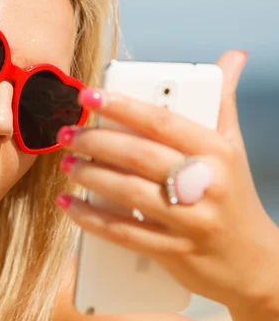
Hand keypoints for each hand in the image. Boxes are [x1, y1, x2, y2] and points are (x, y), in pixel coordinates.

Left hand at [55, 51, 278, 313]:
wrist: (253, 262)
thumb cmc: (233, 194)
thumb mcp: (232, 146)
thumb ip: (222, 101)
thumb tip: (232, 58)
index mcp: (215, 151)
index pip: (161, 122)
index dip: (121, 106)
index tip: (88, 95)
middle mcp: (205, 183)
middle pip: (138, 156)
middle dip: (94, 142)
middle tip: (66, 134)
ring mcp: (189, 220)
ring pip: (128, 193)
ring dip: (89, 176)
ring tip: (67, 162)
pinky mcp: (173, 251)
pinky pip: (123, 233)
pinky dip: (90, 218)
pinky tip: (68, 204)